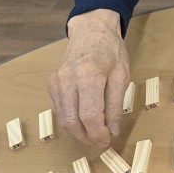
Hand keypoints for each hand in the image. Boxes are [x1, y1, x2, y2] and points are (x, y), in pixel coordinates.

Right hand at [48, 9, 129, 146]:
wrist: (91, 31)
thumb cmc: (110, 51)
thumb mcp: (121, 76)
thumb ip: (115, 105)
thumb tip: (112, 131)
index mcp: (88, 75)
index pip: (89, 115)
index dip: (98, 133)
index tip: (108, 140)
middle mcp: (67, 79)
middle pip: (72, 121)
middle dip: (87, 137)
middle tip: (100, 141)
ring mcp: (56, 82)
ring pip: (63, 118)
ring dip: (78, 131)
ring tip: (94, 133)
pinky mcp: (51, 84)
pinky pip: (60, 109)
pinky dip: (72, 119)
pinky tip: (85, 118)